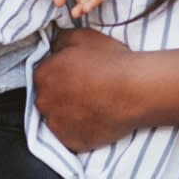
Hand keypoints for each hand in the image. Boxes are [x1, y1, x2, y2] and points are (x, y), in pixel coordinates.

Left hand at [33, 27, 141, 152]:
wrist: (135, 91)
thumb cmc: (110, 61)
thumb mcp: (82, 36)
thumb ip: (59, 41)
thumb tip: (53, 48)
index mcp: (42, 75)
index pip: (44, 76)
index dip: (60, 75)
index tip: (75, 77)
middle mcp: (43, 102)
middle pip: (48, 99)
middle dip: (61, 96)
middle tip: (85, 92)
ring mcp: (57, 125)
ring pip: (57, 120)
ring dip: (68, 115)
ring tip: (92, 107)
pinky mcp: (71, 142)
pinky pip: (71, 137)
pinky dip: (80, 130)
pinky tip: (95, 120)